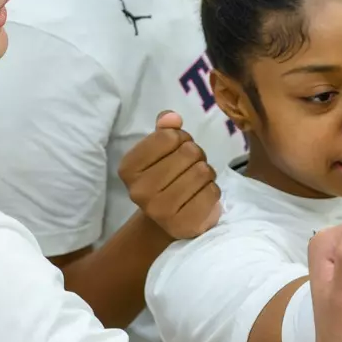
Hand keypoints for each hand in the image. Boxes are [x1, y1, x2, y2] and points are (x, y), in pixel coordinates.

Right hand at [119, 110, 220, 239]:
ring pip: (203, 171)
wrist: (168, 219)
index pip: (168, 136)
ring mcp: (160, 211)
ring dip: (206, 172)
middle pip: (189, 152)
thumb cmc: (166, 177)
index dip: (180, 138)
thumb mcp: (159, 151)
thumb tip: (172, 117)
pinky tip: (201, 195)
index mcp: (128, 168)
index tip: (177, 149)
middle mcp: (139, 191)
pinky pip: (212, 192)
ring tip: (196, 181)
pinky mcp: (183, 224)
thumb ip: (164, 130)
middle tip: (190, 166)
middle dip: (196, 155)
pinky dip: (212, 190)